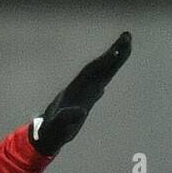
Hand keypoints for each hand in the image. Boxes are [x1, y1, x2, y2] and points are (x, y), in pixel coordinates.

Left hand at [30, 31, 131, 156]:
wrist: (44, 136)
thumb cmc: (51, 132)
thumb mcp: (57, 128)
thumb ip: (65, 119)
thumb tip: (79, 112)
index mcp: (75, 91)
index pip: (93, 72)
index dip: (105, 61)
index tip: (118, 49)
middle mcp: (79, 88)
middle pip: (98, 66)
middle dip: (113, 52)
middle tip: (127, 36)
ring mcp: (82, 93)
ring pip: (98, 73)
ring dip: (111, 61)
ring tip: (125, 47)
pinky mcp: (83, 100)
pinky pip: (96, 84)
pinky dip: (104, 76)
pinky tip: (109, 74)